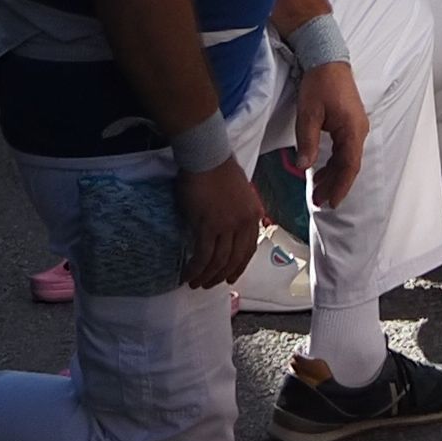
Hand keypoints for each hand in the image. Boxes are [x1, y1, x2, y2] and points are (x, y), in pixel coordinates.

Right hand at [179, 154, 264, 284]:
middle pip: (234, 259)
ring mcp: (227, 225)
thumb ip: (239, 213)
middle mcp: (244, 223)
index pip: (249, 250)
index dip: (239, 267)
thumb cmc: (219, 169)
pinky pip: (203, 256)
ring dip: (206, 276)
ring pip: (218, 261)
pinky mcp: (209, 226)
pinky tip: (188, 274)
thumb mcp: (240, 193)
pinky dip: (195, 269)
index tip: (230, 278)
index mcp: (254, 214)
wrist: (207, 156)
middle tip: (208, 284)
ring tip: (195, 283)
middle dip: (220, 276)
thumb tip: (230, 232)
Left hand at [291, 50, 370, 214]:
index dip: (341, 186)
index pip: (349, 165)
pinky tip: (320, 170)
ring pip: (346, 158)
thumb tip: (304, 168)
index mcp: (352, 129)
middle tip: (319, 202)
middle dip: (335, 184)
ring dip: (333, 174)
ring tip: (317, 190)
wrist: (326, 57)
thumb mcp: (309, 113)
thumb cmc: (319, 82)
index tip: (331, 202)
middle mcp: (358, 130)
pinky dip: (333, 162)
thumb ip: (308, 142)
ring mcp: (355, 126)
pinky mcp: (349, 122)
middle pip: (349, 165)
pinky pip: (344, 148)